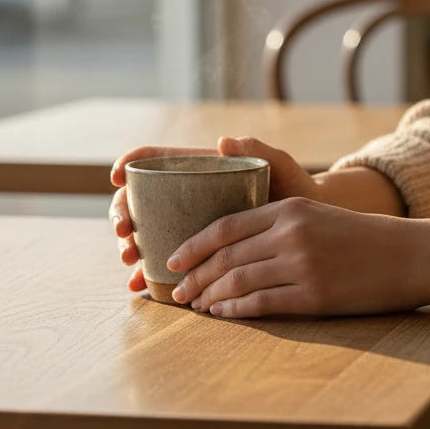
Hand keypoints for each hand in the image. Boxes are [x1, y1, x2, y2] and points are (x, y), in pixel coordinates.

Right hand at [109, 136, 319, 292]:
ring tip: (131, 263)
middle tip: (125, 234)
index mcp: (200, 171)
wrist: (311, 223)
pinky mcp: (198, 253)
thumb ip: (258, 150)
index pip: (155, 162)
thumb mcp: (280, 166)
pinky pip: (166, 263)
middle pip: (140, 201)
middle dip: (123, 216)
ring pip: (146, 234)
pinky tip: (141, 287)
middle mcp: (187, 197)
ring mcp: (188, 225)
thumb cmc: (294, 187)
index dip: (130, 164)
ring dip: (131, 248)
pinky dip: (148, 275)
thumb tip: (223, 142)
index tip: (118, 176)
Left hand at [166, 196, 429, 317]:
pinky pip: (261, 304)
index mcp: (291, 208)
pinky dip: (235, 310)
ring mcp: (302, 265)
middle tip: (176, 291)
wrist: (411, 255)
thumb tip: (235, 246)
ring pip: (237, 280)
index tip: (173, 259)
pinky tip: (223, 314)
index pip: (225, 226)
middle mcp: (291, 233)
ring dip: (209, 296)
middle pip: (225, 256)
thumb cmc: (365, 239)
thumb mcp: (320, 216)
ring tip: (197, 306)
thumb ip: (280, 223)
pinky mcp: (314, 295)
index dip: (193, 245)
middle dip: (194, 276)